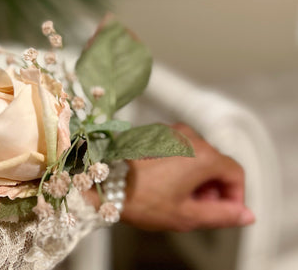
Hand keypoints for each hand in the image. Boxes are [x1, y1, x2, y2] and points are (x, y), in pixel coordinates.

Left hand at [120, 123, 254, 231]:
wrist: (102, 183)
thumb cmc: (139, 199)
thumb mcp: (186, 215)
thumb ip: (222, 215)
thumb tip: (245, 214)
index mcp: (202, 155)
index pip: (235, 172)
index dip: (235, 195)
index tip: (226, 211)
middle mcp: (189, 137)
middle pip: (216, 162)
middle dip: (213, 188)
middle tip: (198, 208)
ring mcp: (170, 132)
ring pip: (197, 155)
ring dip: (196, 176)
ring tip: (179, 197)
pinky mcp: (154, 133)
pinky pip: (178, 148)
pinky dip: (180, 164)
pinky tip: (164, 183)